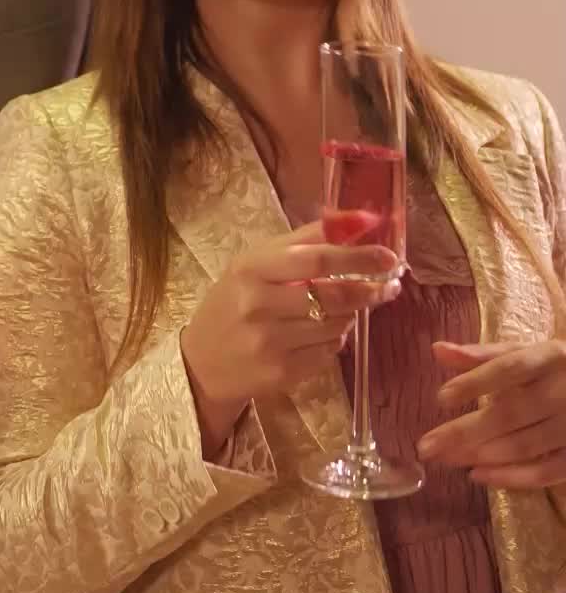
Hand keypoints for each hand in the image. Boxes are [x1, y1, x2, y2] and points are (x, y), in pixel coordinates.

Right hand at [181, 213, 400, 451]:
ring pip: (337, 325)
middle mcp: (258, 305)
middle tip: (390, 284)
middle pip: (334, 295)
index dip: (360, 257)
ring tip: (350, 307)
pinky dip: (337, 339)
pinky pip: (329, 351)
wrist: (202, 361)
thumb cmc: (235, 300)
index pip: (317, 259)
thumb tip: (360, 218)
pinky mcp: (282, 373)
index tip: (389, 256)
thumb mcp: (258, 262)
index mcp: (252, 268)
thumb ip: (307, 239)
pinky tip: (326, 332)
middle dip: (370, 288)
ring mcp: (270, 342)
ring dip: (354, 314)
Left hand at [418, 340, 565, 487]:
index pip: (510, 367)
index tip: (441, 398)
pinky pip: (547, 471)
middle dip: (465, 432)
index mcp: (551, 356)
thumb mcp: (526, 353)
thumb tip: (436, 350)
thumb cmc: (557, 369)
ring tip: (445, 459)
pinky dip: (512, 477)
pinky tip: (478, 475)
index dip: (476, 382)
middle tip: (426, 447)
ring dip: (482, 455)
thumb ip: (483, 355)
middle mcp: (565, 389)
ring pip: (525, 444)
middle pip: (512, 413)